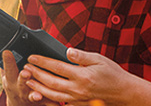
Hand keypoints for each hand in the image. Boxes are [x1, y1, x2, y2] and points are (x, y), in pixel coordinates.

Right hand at [1, 50, 61, 105]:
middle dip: (23, 78)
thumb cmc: (14, 85)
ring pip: (32, 95)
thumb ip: (7, 64)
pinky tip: (57, 104)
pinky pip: (46, 103)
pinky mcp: (40, 103)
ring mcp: (29, 96)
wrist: (18, 105)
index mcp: (11, 79)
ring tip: (38, 95)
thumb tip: (6, 48)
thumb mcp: (7, 75)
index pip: (9, 69)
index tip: (8, 52)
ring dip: (35, 95)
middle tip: (25, 73)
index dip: (8, 61)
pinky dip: (51, 104)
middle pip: (21, 83)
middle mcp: (20, 88)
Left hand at [22, 48, 145, 105]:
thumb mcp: (99, 59)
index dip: (42, 61)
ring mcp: (77, 99)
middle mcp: (78, 89)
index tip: (32, 57)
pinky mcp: (78, 105)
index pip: (56, 67)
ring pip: (52, 95)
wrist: (124, 93)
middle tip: (25, 68)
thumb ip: (82, 55)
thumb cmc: (113, 74)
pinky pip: (60, 104)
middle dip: (36, 74)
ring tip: (28, 81)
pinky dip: (49, 100)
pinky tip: (42, 95)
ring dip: (38, 88)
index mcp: (82, 75)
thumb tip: (68, 51)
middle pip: (50, 82)